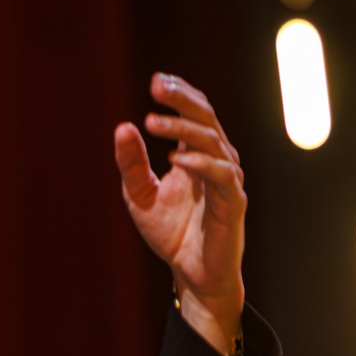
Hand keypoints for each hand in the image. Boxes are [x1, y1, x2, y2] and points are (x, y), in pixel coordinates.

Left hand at [114, 73, 246, 355]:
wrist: (190, 274)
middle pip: (207, 118)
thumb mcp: (140, 195)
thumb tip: (122, 126)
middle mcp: (217, 161)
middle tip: (157, 87)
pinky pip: (222, 175)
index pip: (196, 113)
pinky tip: (175, 160)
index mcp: (197, 155)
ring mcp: (228, 181)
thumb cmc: (171, 233)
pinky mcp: (233, 203)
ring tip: (153, 123)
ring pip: (213, 142)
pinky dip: (200, 164)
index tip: (156, 81)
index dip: (180, 94)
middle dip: (182, 100)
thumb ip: (131, 164)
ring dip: (183, 129)